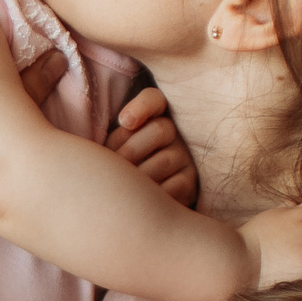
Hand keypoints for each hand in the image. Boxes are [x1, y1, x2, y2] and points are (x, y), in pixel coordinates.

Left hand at [106, 85, 196, 206]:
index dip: (142, 107)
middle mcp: (175, 131)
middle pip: (159, 130)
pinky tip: (139, 201)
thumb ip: (112, 139)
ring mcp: (185, 157)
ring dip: (139, 176)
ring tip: (122, 188)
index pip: (154, 99)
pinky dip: (153, 194)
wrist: (137, 200)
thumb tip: (113, 138)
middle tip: (114, 169)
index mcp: (152, 115)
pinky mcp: (190, 182)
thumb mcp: (111, 148)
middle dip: (131, 151)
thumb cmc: (118, 168)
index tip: (125, 121)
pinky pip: (174, 186)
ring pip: (164, 160)